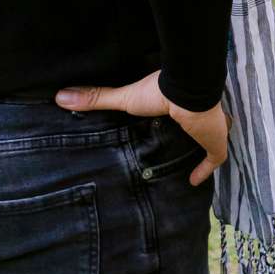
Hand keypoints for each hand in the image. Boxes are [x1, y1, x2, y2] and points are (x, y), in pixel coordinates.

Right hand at [55, 72, 228, 185]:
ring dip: (201, 148)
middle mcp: (197, 115)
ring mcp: (209, 129)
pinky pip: (214, 159)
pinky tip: (194, 181)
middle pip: (196, 126)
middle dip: (191, 133)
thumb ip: (96, 98)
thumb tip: (59, 96)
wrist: (188, 93)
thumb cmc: (157, 92)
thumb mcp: (124, 98)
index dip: (175, 119)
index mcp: (179, 103)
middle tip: (177, 145)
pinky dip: (206, 169)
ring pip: (208, 139)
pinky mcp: (215, 142)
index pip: (178, 112)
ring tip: (186, 162)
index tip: (163, 126)